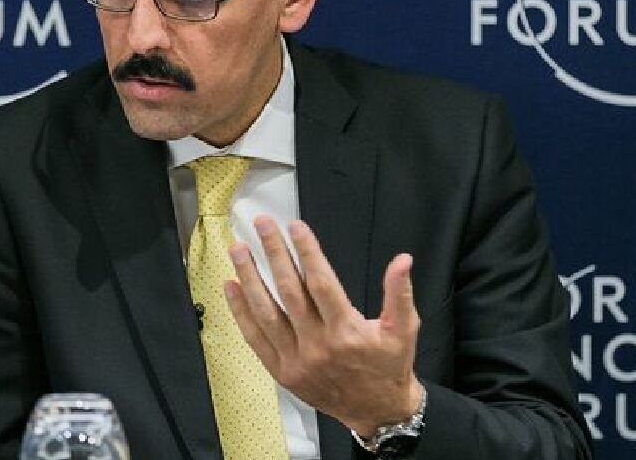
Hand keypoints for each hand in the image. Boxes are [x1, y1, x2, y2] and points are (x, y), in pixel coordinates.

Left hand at [223, 217, 423, 436]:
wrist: (376, 411)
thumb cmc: (388, 367)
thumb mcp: (404, 329)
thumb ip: (399, 292)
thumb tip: (403, 260)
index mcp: (347, 332)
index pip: (321, 283)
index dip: (307, 252)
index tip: (296, 227)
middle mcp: (318, 346)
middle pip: (289, 291)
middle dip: (274, 253)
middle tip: (262, 224)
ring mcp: (297, 360)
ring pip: (266, 313)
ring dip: (250, 278)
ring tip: (238, 249)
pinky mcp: (283, 372)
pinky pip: (255, 339)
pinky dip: (241, 312)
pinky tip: (231, 287)